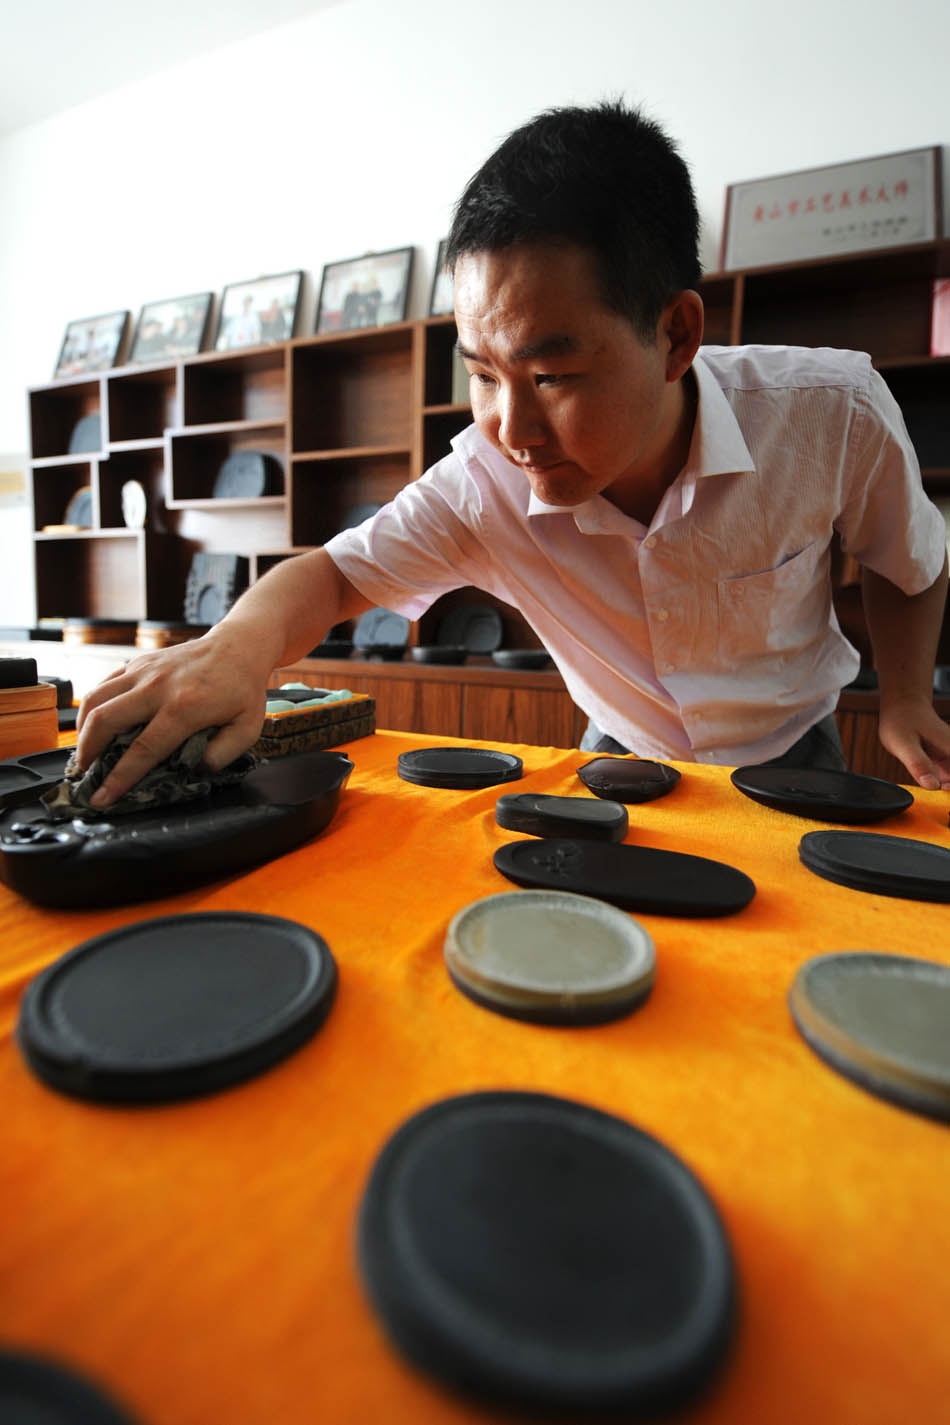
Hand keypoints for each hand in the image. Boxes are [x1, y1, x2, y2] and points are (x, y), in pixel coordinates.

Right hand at [75, 623, 272, 807]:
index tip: (102, 798)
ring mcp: (144, 671)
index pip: (144, 749)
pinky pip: (102, 685)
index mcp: (185, 708)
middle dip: (87, 754)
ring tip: (84, 753)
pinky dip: (90, 708)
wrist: (238, 647)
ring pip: (95, 700)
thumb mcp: (246, 730)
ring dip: (82, 731)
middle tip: (84, 775)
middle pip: (106, 721)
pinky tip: (93, 726)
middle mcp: (158, 687)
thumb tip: (190, 770)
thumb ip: (220, 756)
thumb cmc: (243, 691)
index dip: (119, 778)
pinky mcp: (137, 663)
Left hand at [877, 695, 949, 790]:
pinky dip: (940, 786)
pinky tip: (926, 783)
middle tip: (936, 800)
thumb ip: (918, 764)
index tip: (944, 799)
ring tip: (927, 787)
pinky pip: (947, 780)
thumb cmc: (901, 721)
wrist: (902, 706)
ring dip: (945, 792)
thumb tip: (932, 786)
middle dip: (948, 794)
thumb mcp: (904, 744)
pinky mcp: (944, 762)